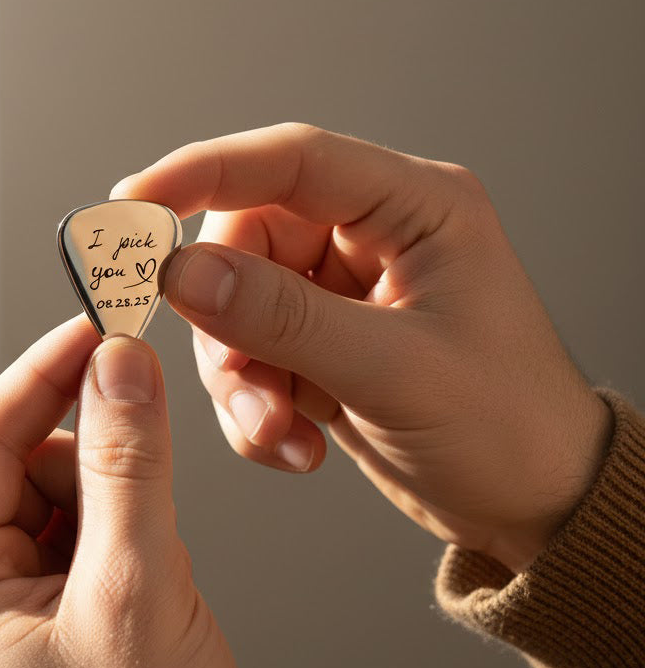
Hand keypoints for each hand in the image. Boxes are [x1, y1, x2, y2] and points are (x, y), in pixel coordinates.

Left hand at [0, 317, 253, 667]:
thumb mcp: (135, 594)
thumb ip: (130, 467)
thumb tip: (122, 364)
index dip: (42, 372)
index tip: (98, 322)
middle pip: (21, 458)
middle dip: (90, 441)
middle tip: (148, 411)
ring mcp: (7, 602)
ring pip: (61, 488)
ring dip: (116, 490)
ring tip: (153, 554)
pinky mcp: (51, 608)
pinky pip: (84, 525)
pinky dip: (125, 521)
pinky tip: (151, 567)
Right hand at [113, 124, 612, 572]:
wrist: (535, 507)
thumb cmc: (508, 428)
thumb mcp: (393, 371)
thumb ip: (283, 317)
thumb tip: (183, 273)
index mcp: (414, 208)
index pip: (290, 160)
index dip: (201, 171)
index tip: (132, 205)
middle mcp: (372, 236)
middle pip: (246, 241)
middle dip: (227, 321)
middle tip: (236, 381)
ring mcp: (342, 291)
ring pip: (236, 303)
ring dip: (240, 375)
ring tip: (275, 429)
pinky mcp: (321, 341)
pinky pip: (251, 353)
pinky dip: (254, 403)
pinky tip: (295, 443)